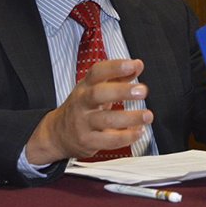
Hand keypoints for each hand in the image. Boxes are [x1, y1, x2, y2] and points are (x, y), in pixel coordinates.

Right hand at [26, 59, 153, 163]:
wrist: (58, 134)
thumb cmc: (82, 108)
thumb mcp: (96, 88)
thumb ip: (118, 76)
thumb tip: (137, 65)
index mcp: (85, 86)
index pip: (97, 72)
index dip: (115, 67)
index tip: (133, 65)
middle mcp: (82, 103)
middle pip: (99, 93)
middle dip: (122, 91)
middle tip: (142, 91)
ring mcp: (83, 123)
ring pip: (106, 120)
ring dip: (130, 118)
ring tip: (147, 116)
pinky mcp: (87, 141)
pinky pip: (109, 140)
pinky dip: (127, 137)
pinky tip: (138, 131)